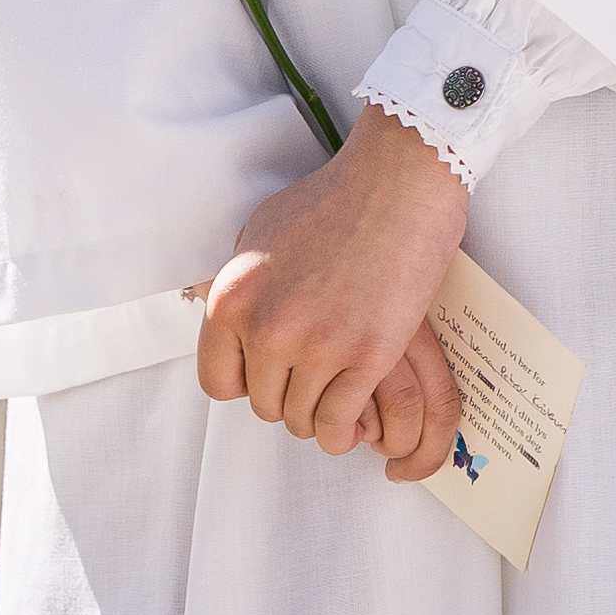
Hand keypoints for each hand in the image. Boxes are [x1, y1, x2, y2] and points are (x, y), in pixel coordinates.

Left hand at [195, 112, 471, 476]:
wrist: (397, 183)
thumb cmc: (334, 199)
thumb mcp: (259, 234)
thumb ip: (245, 289)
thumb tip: (238, 329)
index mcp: (232, 298)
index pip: (218, 381)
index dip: (246, 383)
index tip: (269, 376)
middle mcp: (267, 327)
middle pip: (264, 404)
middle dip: (288, 395)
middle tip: (312, 379)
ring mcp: (317, 344)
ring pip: (301, 418)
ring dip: (318, 415)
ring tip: (334, 396)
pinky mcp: (367, 356)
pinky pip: (340, 422)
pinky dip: (344, 431)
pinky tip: (353, 422)